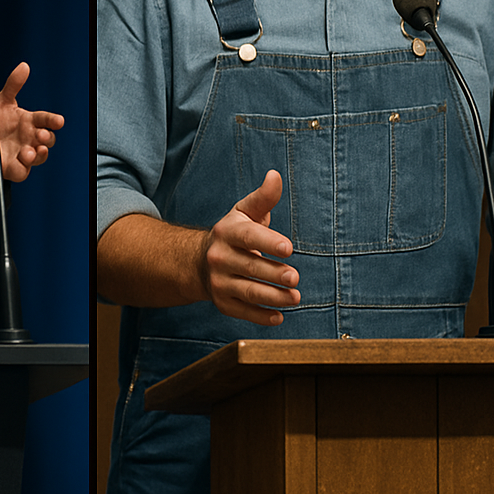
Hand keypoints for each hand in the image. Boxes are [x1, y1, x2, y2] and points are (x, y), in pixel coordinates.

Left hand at [0, 62, 63, 193]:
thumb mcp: (0, 103)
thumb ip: (13, 85)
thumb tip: (24, 66)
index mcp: (30, 122)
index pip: (46, 120)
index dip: (53, 120)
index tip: (58, 121)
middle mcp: (32, 139)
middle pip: (49, 139)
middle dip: (47, 137)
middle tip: (40, 135)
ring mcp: (27, 155)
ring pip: (40, 156)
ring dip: (38, 154)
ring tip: (28, 151)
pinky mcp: (19, 169)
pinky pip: (25, 170)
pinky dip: (24, 166)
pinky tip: (21, 160)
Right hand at [199, 169, 299, 325]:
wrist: (198, 262)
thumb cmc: (233, 234)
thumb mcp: (245, 213)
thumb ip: (263, 198)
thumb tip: (275, 176)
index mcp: (228, 232)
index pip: (248, 236)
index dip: (268, 241)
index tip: (288, 248)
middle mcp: (219, 257)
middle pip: (250, 267)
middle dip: (273, 274)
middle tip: (294, 278)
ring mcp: (219, 282)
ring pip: (248, 292)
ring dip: (273, 297)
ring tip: (294, 297)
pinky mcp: (222, 303)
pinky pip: (243, 313)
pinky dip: (261, 317)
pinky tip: (278, 316)